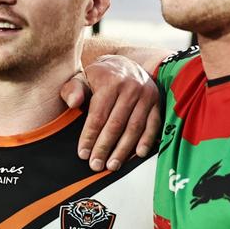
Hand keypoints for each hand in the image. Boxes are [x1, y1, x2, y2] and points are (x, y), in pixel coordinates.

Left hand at [61, 55, 160, 170]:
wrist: (124, 64)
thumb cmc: (99, 76)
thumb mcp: (82, 78)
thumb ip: (73, 89)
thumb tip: (73, 103)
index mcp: (109, 81)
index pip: (98, 115)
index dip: (90, 136)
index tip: (83, 154)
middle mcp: (130, 87)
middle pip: (116, 124)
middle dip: (104, 147)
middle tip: (96, 165)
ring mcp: (146, 94)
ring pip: (134, 127)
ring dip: (123, 149)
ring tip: (112, 165)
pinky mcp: (157, 101)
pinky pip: (153, 124)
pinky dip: (147, 140)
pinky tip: (138, 154)